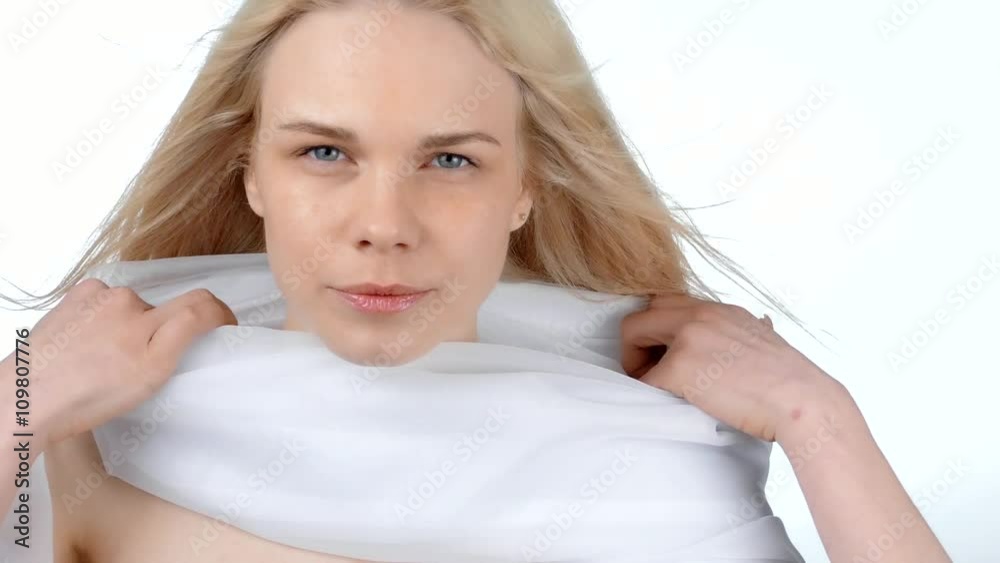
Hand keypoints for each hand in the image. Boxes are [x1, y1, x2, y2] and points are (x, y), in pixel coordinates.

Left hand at [7, 278, 236, 450]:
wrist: (24, 400)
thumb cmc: (84, 396)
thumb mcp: (150, 373)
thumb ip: (184, 331)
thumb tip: (208, 309)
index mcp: (147, 320)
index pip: (200, 304)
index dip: (220, 314)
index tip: (224, 327)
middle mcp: (123, 299)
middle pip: (161, 309)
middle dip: (159, 333)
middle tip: (139, 368)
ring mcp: (93, 297)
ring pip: (130, 308)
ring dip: (128, 328)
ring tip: (106, 362)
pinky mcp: (71, 300)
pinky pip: (103, 304)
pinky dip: (104, 321)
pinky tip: (88, 347)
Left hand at [620, 293, 845, 442]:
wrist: (803, 402)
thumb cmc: (792, 383)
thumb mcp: (768, 338)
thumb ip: (753, 327)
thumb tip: (761, 323)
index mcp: (720, 309)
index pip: (668, 301)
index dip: (658, 328)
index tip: (664, 353)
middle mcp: (701, 314)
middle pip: (644, 311)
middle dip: (638, 341)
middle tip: (649, 371)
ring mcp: (689, 337)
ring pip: (633, 334)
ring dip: (637, 362)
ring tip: (655, 386)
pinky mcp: (680, 367)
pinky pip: (646, 378)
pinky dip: (648, 391)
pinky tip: (665, 401)